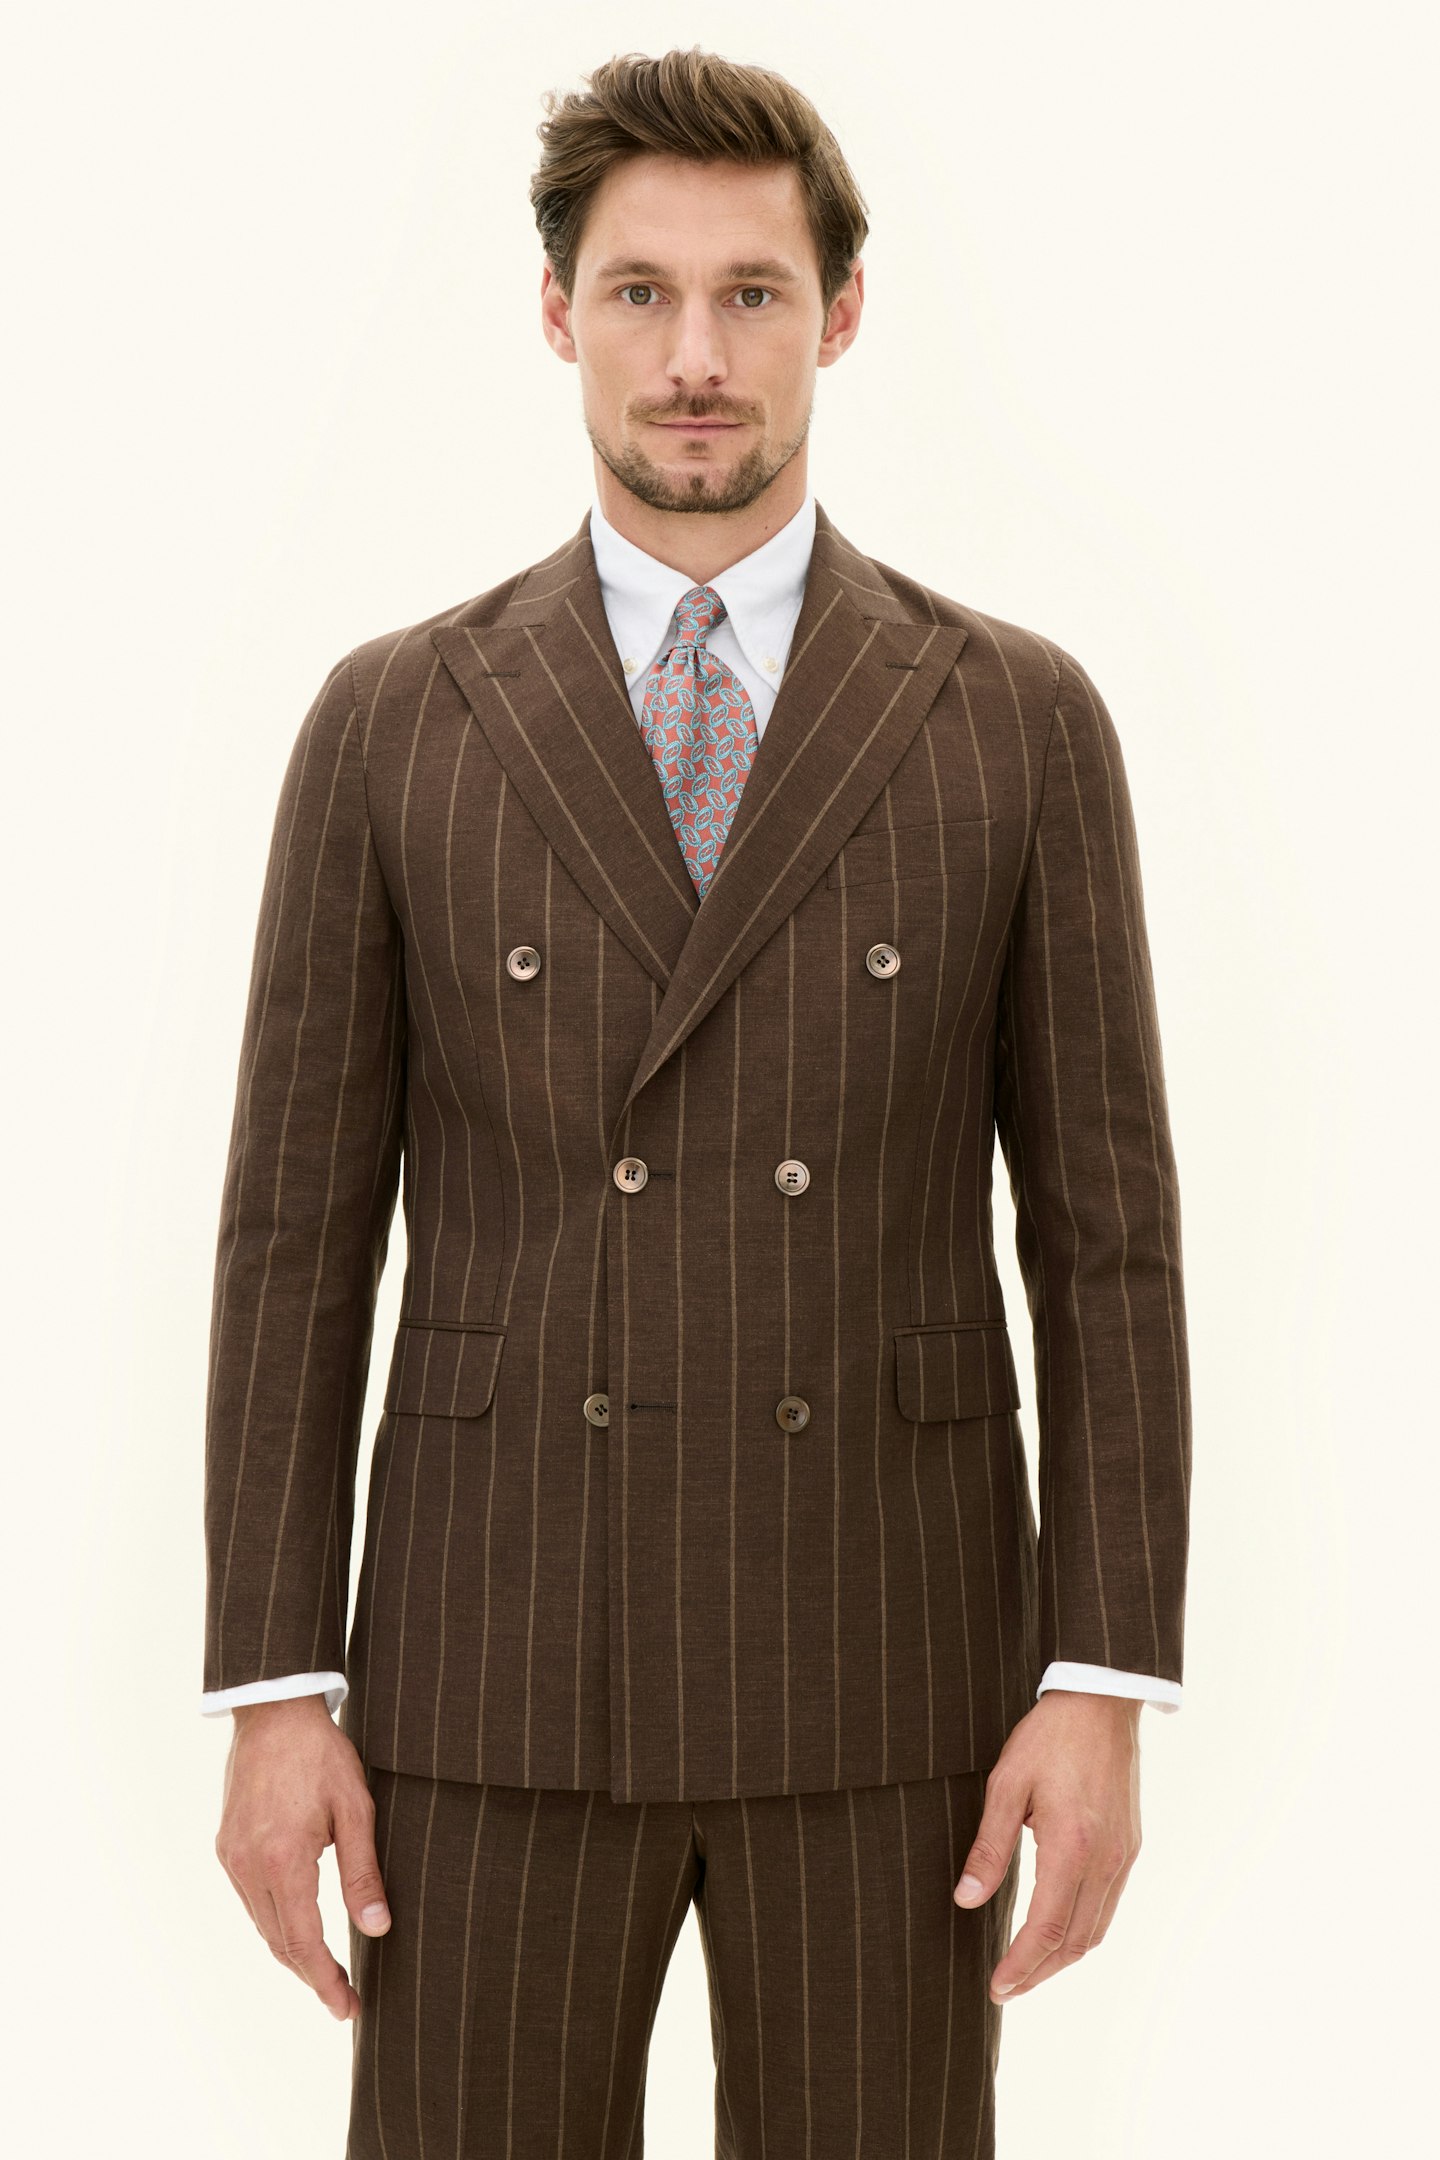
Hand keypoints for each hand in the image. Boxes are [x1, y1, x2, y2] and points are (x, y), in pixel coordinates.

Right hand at [213, 1695, 390, 2020]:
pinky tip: (299, 1924)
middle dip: (311, 1974)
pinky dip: (275, 1921)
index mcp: (282, 1859)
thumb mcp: (355, 1809)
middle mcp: (248, 1865)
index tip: (347, 2006)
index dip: (325, 1980)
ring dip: (292, 1951)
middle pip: (278, 1942)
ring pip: (262, 1924)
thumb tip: (378, 1929)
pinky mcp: (226, 1846)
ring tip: (327, 1969)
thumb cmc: (321, 1755)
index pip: (302, 1942)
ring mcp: (232, 1856)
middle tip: (344, 1998)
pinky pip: (251, 1900)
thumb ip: (363, 1873)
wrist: (274, 1711)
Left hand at [953, 1691, 1141, 2001]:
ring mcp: (1124, 1855)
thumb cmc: (1048, 1737)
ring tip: (1028, 1968)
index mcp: (1073, 1847)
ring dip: (1063, 1957)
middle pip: (1076, 1942)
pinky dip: (1083, 1930)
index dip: (1021, 1965)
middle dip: (1039, 1973)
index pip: (1047, 1929)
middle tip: (1006, 1988)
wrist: (1101, 1702)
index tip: (997, 1987)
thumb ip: (989, 1847)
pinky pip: (1109, 1905)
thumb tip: (967, 1900)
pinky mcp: (1130, 1846)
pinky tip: (1059, 1929)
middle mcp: (1106, 1860)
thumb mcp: (1007, 1784)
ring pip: (1097, 1929)